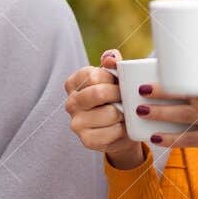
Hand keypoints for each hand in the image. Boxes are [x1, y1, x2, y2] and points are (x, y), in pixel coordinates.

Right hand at [64, 49, 146, 169]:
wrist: (123, 129)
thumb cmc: (117, 99)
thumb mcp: (115, 78)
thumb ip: (113, 64)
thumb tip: (111, 58)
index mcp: (73, 84)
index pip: (93, 75)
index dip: (111, 78)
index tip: (118, 83)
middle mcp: (71, 103)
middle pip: (98, 93)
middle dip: (119, 94)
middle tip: (127, 97)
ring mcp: (76, 123)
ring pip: (109, 113)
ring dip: (123, 113)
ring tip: (126, 112)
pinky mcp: (87, 140)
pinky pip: (112, 131)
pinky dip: (123, 129)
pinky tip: (123, 126)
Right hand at [140, 6, 197, 153]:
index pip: (186, 67)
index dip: (162, 73)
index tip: (148, 73)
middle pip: (181, 92)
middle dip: (161, 96)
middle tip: (143, 93)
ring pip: (189, 112)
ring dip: (172, 113)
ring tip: (152, 109)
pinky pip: (196, 138)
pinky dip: (176, 140)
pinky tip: (155, 138)